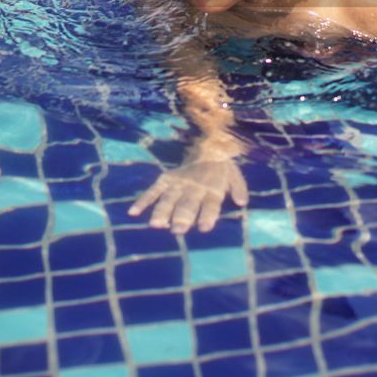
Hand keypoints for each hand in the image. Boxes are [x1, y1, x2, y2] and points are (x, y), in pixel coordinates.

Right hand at [128, 147, 248, 233]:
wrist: (207, 145)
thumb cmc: (222, 167)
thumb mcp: (235, 175)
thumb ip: (239, 188)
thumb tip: (242, 202)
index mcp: (212, 188)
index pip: (211, 204)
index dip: (208, 215)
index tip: (204, 228)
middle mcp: (194, 187)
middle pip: (188, 204)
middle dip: (182, 217)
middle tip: (178, 230)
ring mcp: (178, 183)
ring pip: (168, 199)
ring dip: (162, 211)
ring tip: (156, 224)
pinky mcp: (165, 180)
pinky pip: (153, 190)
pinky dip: (143, 200)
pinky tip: (133, 212)